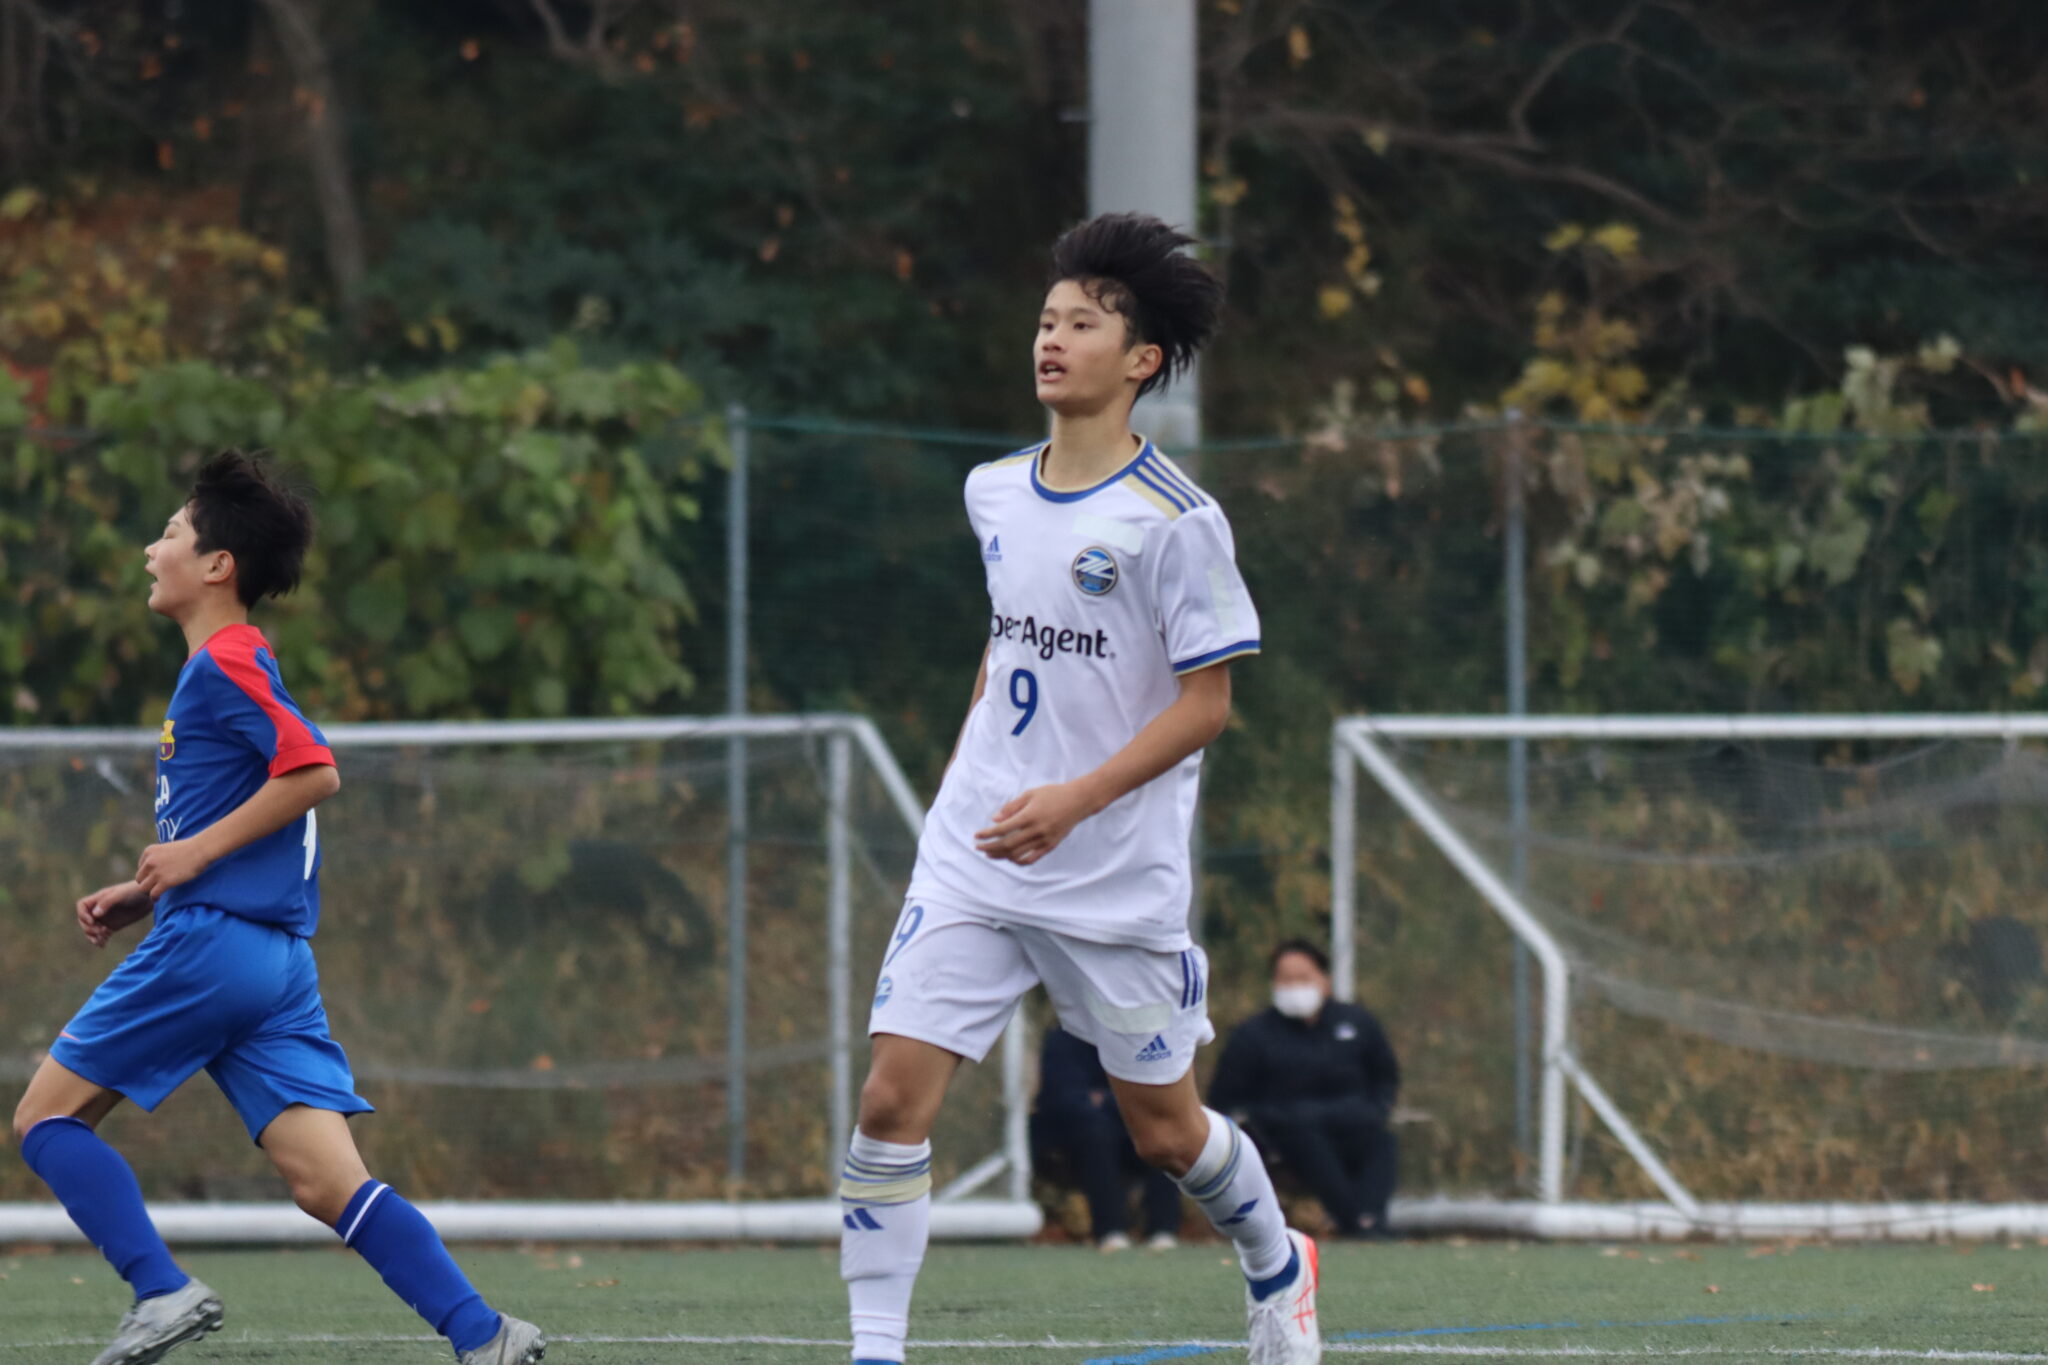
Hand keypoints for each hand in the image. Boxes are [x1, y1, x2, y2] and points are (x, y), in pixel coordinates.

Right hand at [76, 881, 151, 948]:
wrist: (149, 897)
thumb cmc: (135, 891)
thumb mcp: (121, 895)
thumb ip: (107, 903)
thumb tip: (95, 914)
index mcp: (99, 899)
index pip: (82, 906)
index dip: (83, 915)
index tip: (92, 921)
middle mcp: (99, 909)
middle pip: (84, 920)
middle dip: (89, 928)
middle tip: (101, 931)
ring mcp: (105, 918)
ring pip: (91, 929)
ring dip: (92, 936)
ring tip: (101, 940)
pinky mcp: (112, 926)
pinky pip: (101, 935)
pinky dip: (100, 940)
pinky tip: (103, 944)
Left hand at [135, 839, 212, 897]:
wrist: (201, 849)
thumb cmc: (189, 848)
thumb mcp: (168, 848)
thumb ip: (159, 857)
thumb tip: (158, 869)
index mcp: (149, 852)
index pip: (140, 868)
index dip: (148, 875)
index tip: (157, 878)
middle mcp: (149, 861)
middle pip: (140, 879)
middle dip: (147, 884)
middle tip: (156, 887)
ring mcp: (156, 872)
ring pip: (143, 888)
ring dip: (150, 891)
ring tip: (157, 893)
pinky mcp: (165, 881)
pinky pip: (153, 894)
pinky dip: (155, 898)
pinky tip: (159, 898)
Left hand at [974, 780, 1099, 864]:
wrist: (1078, 801)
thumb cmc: (1053, 794)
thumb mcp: (1030, 794)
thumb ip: (1011, 807)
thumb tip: (994, 820)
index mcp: (1029, 816)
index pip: (1002, 829)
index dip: (987, 834)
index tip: (976, 836)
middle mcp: (1036, 830)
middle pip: (1007, 844)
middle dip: (990, 847)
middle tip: (978, 848)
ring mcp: (1044, 840)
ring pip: (1017, 854)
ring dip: (1001, 856)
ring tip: (990, 854)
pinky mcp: (1050, 846)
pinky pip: (1032, 859)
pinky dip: (1018, 861)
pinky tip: (1010, 858)